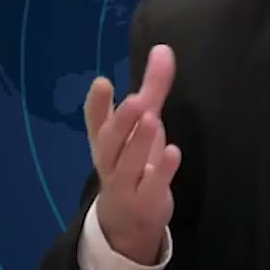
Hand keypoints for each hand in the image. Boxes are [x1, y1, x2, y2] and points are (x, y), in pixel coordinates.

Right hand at [85, 44, 181, 265]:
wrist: (127, 221)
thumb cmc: (134, 163)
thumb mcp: (144, 124)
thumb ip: (153, 87)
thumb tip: (162, 48)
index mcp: (106, 142)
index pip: (96, 121)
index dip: (97, 104)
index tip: (101, 82)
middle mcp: (111, 162)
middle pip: (111, 142)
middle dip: (121, 121)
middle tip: (135, 100)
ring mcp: (128, 183)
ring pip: (128, 164)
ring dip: (139, 143)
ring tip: (152, 119)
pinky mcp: (147, 200)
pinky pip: (152, 186)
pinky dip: (162, 171)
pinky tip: (173, 152)